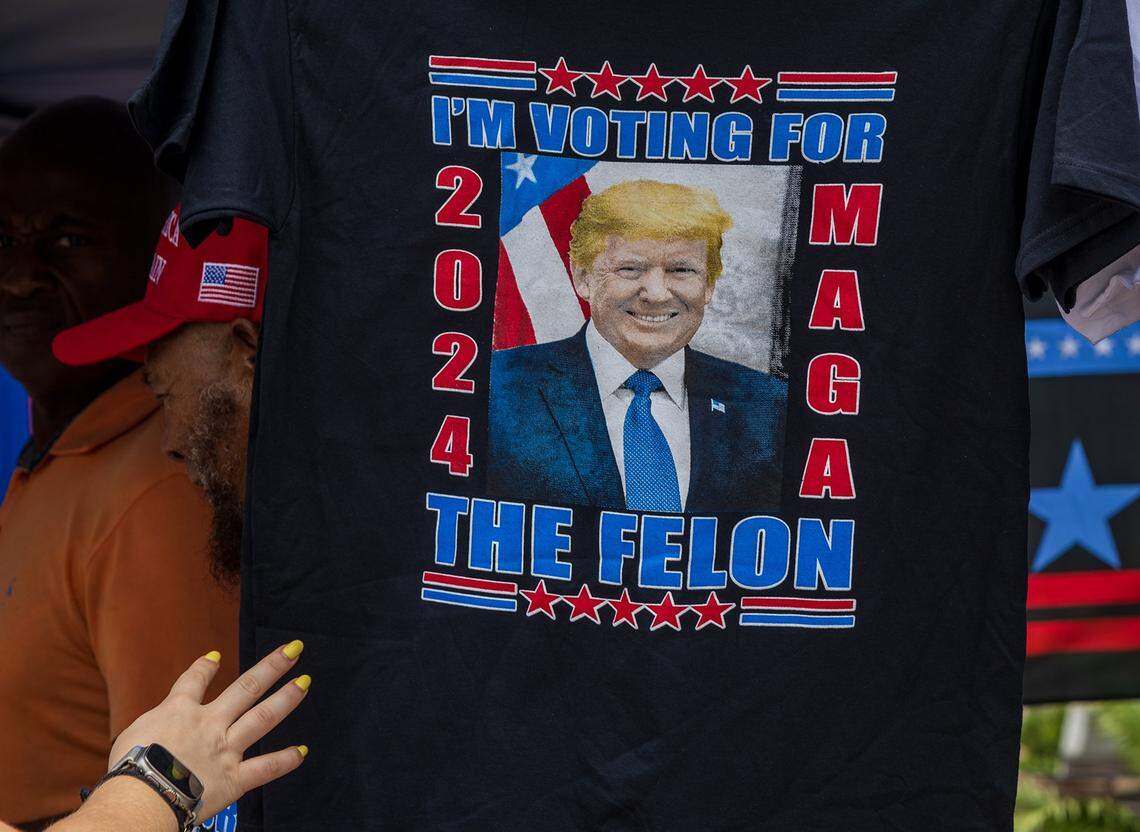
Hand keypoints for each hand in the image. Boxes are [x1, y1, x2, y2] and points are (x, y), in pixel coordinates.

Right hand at [107, 641, 310, 819]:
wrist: (143, 794)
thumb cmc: (129, 767)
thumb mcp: (131, 733)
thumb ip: (153, 725)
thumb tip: (154, 730)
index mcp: (180, 711)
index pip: (193, 682)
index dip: (204, 668)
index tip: (215, 657)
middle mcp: (210, 724)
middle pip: (246, 687)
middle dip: (272, 667)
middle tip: (294, 649)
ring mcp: (225, 749)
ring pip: (262, 718)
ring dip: (286, 699)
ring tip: (305, 682)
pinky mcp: (234, 779)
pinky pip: (265, 768)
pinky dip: (285, 761)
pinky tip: (302, 752)